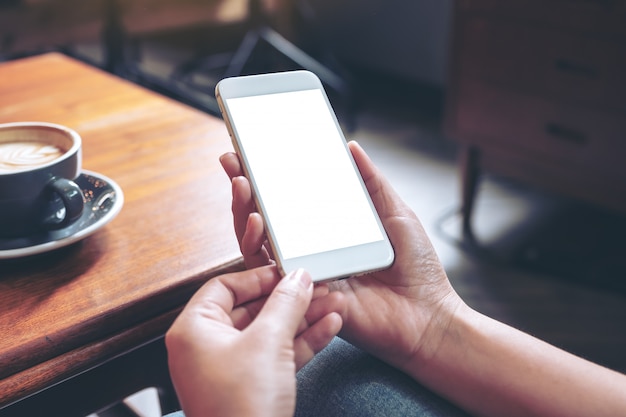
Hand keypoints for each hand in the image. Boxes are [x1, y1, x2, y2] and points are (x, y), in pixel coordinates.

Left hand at [166, 266, 344, 416]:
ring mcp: (230, 369)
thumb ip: (286, 304)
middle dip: (290, 298)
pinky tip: (327, 328)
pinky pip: (277, 354)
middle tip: (315, 286)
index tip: (287, 271)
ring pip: (270, 332)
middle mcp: (207, 347)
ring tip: (331, 304)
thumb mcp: (268, 343)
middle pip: (252, 308)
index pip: (224, 286)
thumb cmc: (238, 410)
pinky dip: (302, 342)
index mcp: (194, 330)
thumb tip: (297, 278)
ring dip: (303, 318)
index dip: (259, 276)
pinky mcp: (251, 387)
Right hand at [220, 142, 463, 374]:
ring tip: (241, 185)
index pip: (291, 201)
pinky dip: (255, 246)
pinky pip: (268, 273)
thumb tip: (350, 146)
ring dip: (243, 213)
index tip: (252, 152)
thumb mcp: (396, 213)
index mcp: (330, 231)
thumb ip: (372, 182)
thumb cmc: (417, 268)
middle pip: (266, 220)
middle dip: (244, 189)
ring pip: (258, 244)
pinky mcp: (302, 296)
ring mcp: (304, 273)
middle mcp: (312, 251)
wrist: (427, 316)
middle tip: (234, 162)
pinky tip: (256, 222)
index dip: (270, 178)